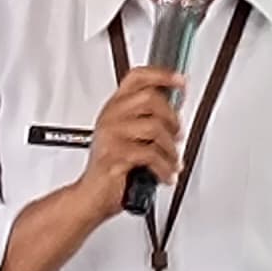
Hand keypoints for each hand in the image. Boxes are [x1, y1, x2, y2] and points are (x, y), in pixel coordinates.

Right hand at [82, 66, 185, 223]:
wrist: (91, 196)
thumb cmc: (112, 168)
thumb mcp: (127, 136)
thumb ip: (146, 119)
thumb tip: (175, 111)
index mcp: (114, 108)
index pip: (137, 78)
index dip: (161, 75)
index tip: (180, 80)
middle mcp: (111, 117)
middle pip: (151, 99)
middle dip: (172, 119)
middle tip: (177, 135)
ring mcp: (111, 135)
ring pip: (155, 127)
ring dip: (171, 150)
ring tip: (172, 162)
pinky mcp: (115, 155)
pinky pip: (152, 155)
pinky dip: (165, 168)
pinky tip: (166, 175)